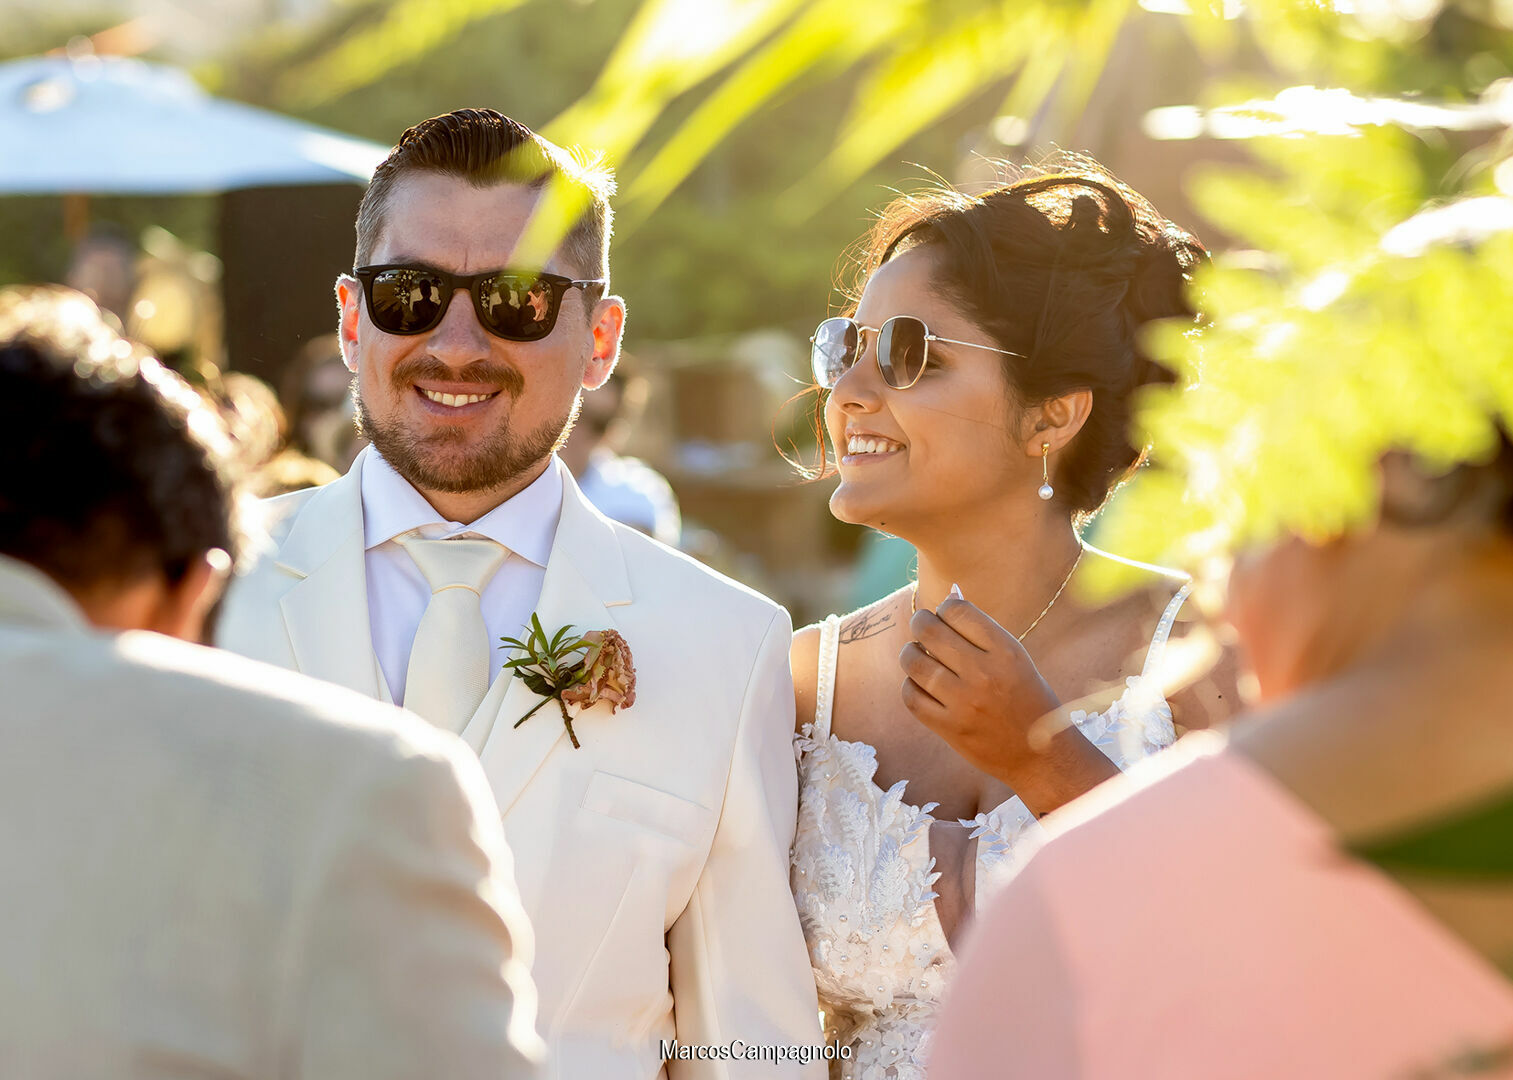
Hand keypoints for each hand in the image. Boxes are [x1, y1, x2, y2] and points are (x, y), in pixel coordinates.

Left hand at [899, 589, 1117, 815]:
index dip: (944, 607)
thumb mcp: (1015, 659)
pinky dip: (910, 685)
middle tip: (921, 626)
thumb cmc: (1027, 699)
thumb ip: (982, 632)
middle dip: (919, 622)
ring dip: (910, 653)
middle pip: (929, 631)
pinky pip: (911, 696)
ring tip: (916, 654)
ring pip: (914, 662)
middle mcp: (984, 674)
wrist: (1040, 756)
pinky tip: (920, 683)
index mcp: (1006, 651)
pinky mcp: (949, 728)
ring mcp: (964, 703)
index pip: (956, 610)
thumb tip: (950, 595)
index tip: (944, 615)